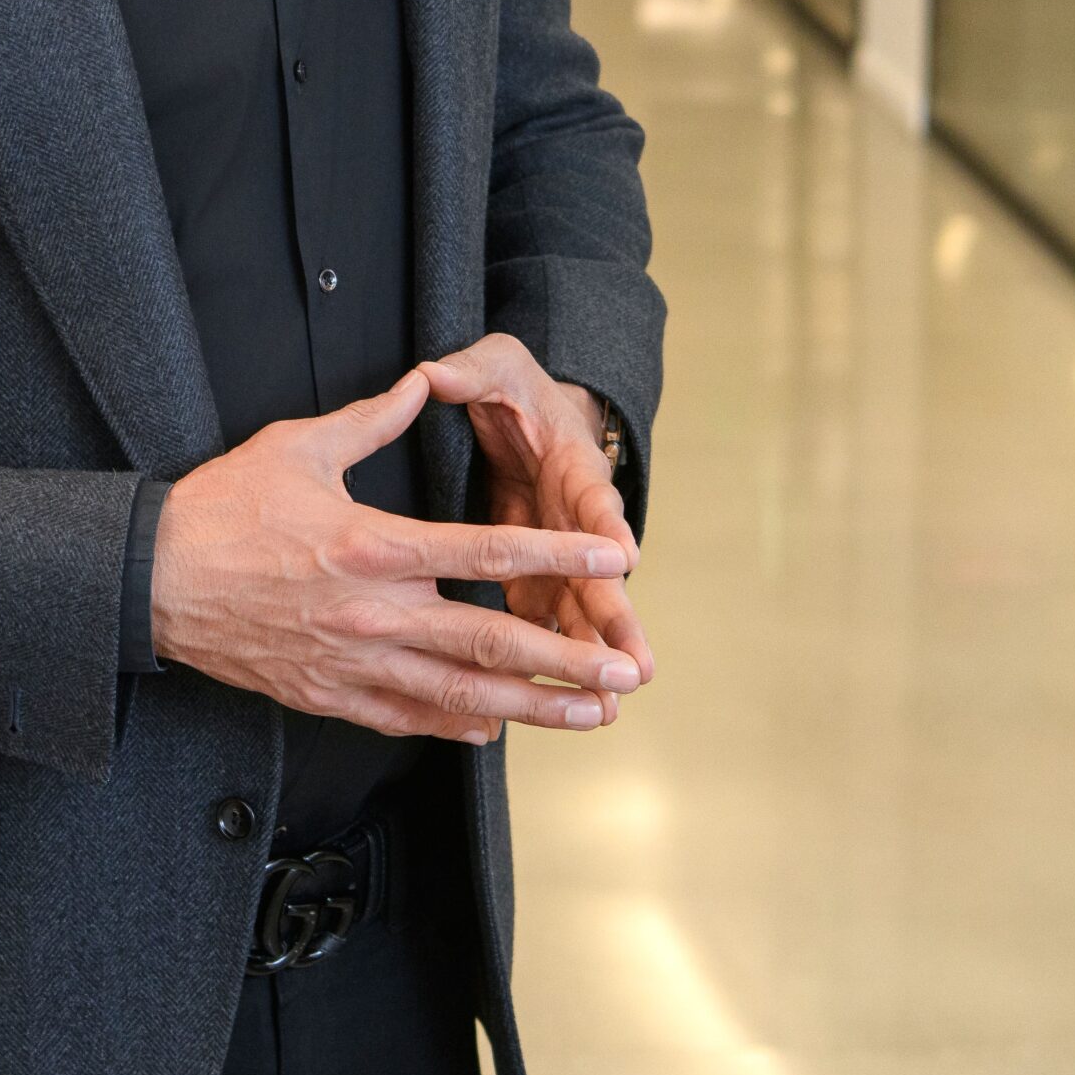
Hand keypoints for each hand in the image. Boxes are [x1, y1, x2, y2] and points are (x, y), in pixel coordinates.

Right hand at [150, 369, 642, 744]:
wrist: (153, 579)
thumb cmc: (222, 507)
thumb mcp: (297, 446)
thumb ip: (372, 419)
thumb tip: (422, 382)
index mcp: (372, 545)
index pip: (487, 548)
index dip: (558, 552)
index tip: (613, 558)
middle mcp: (373, 613)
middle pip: (491, 640)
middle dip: (568, 658)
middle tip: (628, 671)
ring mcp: (353, 662)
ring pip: (460, 694)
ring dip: (533, 706)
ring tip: (591, 712)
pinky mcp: (329, 694)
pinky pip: (407, 718)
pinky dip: (459, 726)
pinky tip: (497, 727)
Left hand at [421, 336, 652, 687]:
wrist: (526, 414)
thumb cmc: (515, 390)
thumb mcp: (498, 367)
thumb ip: (473, 371)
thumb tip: (437, 374)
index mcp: (571, 464)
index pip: (593, 494)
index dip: (606, 524)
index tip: (625, 552)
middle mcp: (574, 518)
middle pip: (599, 572)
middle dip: (617, 618)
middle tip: (636, 665)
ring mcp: (558, 553)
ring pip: (578, 609)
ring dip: (592, 655)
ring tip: (606, 708)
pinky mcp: (535, 574)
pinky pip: (543, 619)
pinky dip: (550, 660)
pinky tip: (552, 705)